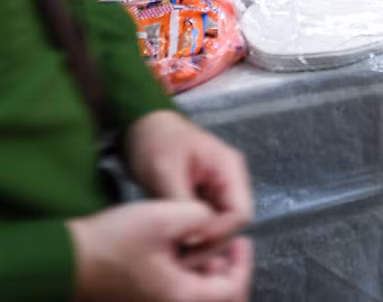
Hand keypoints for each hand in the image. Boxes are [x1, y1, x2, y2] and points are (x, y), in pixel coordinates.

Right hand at [69, 200, 252, 301]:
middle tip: (225, 246)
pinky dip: (188, 278)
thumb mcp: (164, 217)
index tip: (240, 239)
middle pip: (219, 300)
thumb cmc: (113, 242)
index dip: (242, 263)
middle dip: (227, 274)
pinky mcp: (144, 301)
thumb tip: (214, 223)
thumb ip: (201, 218)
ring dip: (208, 276)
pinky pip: (179, 296)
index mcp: (182, 298)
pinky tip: (181, 253)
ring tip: (201, 244)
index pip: (233, 290)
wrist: (67, 260)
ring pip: (198, 298)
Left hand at [126, 111, 253, 244]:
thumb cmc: (155, 142)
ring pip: (219, 225)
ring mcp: (218, 189)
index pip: (240, 213)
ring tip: (176, 252)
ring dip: (201, 240)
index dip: (220, 233)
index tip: (191, 244)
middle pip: (232, 223)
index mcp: (229, 169)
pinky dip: (193, 233)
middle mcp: (230, 180)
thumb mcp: (166, 172)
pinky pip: (206, 221)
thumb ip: (183, 203)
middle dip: (210, 242)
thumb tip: (194, 236)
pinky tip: (175, 241)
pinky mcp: (204, 196)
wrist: (142, 125)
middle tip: (181, 258)